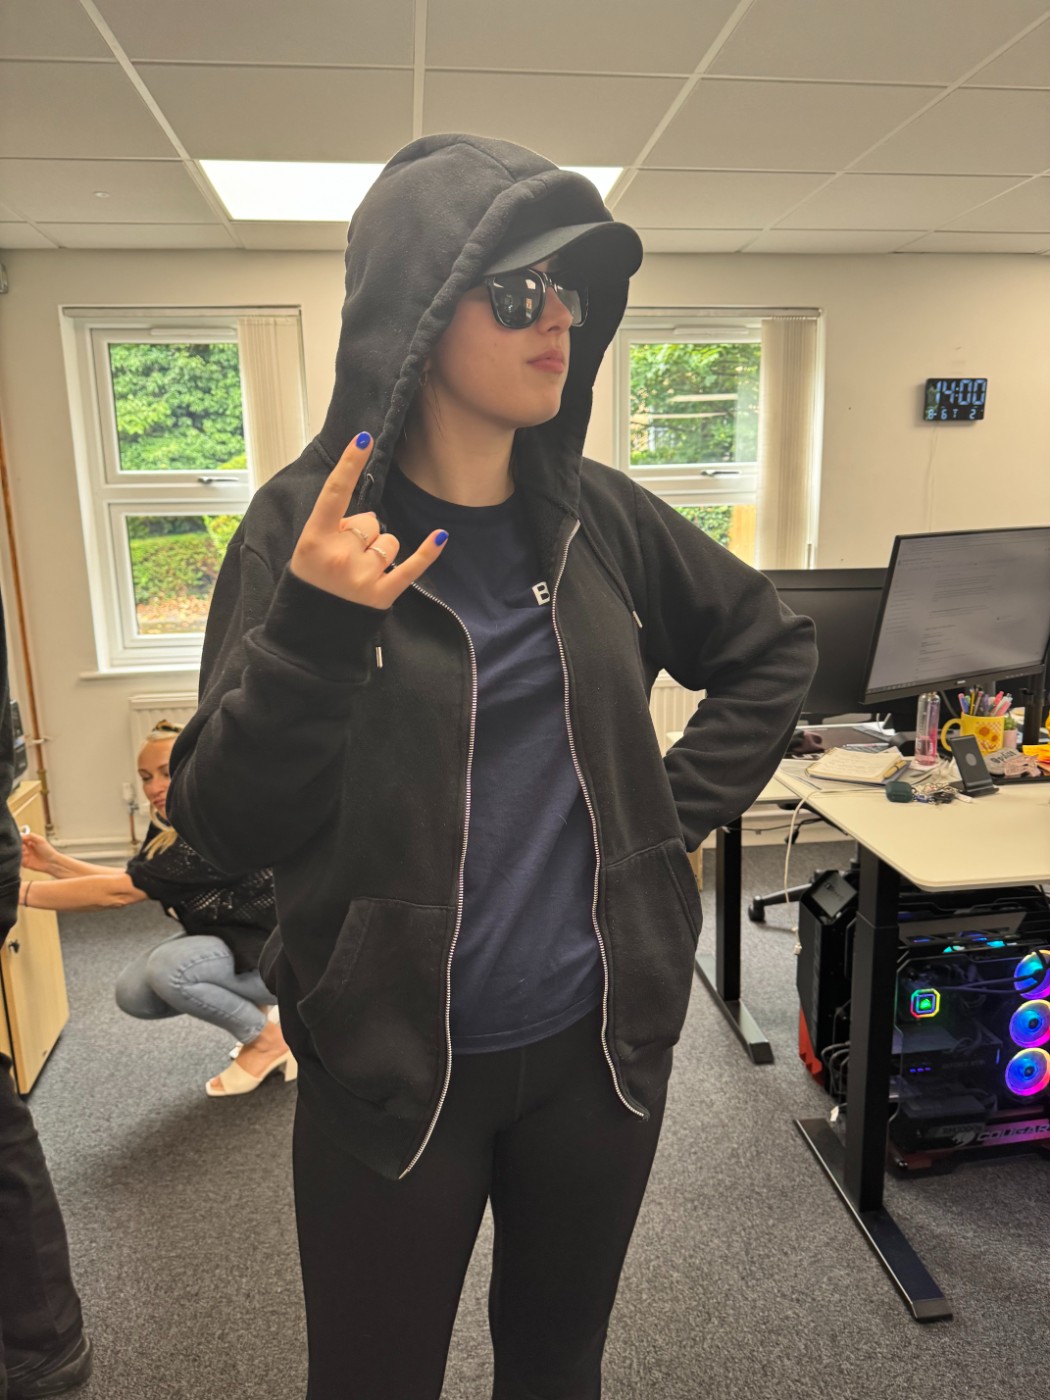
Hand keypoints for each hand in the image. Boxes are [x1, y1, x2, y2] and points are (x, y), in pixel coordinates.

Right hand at [21, 831, 56, 873]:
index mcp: (29, 842)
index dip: (19, 839)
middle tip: (23, 846)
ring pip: (16, 853)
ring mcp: (25, 856)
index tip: (20, 839)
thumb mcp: (40, 840)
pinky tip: (24, 857)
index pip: (20, 839)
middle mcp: (26, 848)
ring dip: (19, 852)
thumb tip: (21, 835)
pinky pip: (18, 860)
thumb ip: (31, 836)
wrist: (52, 862)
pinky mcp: (24, 863)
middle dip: (18, 845)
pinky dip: (18, 858)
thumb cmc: (48, 850)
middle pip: (17, 846)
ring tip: (25, 851)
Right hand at [290, 433, 447, 606]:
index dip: (350, 464)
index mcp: (315, 539)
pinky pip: (411, 566)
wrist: (309, 634)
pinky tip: (440, 536)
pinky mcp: (383, 594)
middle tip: (344, 557)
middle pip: (369, 521)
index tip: (364, 439)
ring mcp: (362, 576)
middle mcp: (340, 555)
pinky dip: (427, 552)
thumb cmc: (310, 584)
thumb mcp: (307, 551)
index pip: (335, 493)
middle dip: (362, 533)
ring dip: (380, 550)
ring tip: (360, 571)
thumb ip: (332, 528)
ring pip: (389, 540)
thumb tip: (366, 519)